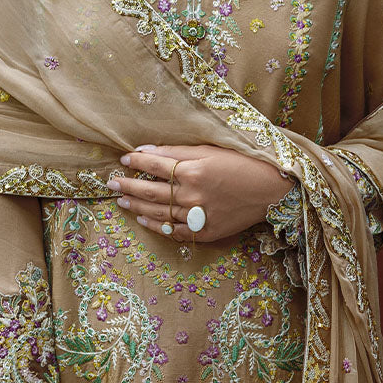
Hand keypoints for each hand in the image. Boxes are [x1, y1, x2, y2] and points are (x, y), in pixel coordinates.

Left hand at [108, 143, 291, 242]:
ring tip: (121, 200)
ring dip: (137, 206)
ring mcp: (199, 216)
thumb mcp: (211, 150)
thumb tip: (146, 151)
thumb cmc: (243, 163)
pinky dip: (157, 226)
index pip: (156, 166)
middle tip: (111, 182)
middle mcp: (194, 195)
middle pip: (152, 191)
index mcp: (195, 171)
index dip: (137, 162)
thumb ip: (177, 152)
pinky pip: (175, 232)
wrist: (271, 190)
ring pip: (159, 213)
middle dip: (128, 185)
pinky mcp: (207, 232)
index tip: (124, 159)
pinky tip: (143, 219)